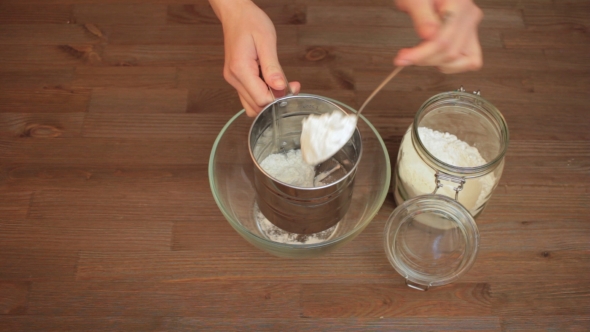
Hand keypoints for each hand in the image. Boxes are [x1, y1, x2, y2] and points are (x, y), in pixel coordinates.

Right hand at [210, 0, 299, 116]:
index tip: (291, 87)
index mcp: (240, 69)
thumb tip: (280, 87)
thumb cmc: (250, 22)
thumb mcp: (266, 41)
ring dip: (268, 100)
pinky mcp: (236, 79)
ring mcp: (233, 80)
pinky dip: (262, 94)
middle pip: (256, 106)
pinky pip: (249, 96)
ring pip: (252, 105)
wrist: (235, 14)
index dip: (278, 98)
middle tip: (290, 85)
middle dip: (275, 100)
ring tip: (280, 83)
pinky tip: (271, 82)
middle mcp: (234, 78)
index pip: (261, 99)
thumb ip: (273, 67)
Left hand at [394, 0, 482, 72]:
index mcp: (459, 4)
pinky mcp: (470, 37)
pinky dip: (451, 66)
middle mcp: (469, 17)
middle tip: (404, 57)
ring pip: (460, 60)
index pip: (442, 40)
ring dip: (435, 63)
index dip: (420, 54)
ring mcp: (472, 28)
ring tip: (419, 54)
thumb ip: (421, 15)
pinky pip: (470, 61)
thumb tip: (428, 36)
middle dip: (424, 59)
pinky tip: (434, 58)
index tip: (402, 59)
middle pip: (450, 52)